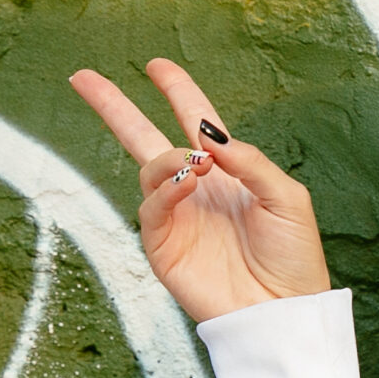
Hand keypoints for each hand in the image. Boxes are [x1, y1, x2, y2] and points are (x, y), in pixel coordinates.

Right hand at [69, 58, 331, 322]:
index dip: (177, 91)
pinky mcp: (164, 247)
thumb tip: (206, 131)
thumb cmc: (294, 257)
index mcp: (227, 173)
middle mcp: (195, 190)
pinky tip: (188, 183)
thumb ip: (249, 161)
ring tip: (197, 166)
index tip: (157, 65)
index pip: (194, 121)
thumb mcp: (286, 197)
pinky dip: (165, 189)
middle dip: (114, 107)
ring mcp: (176, 217)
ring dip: (168, 159)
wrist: (284, 312)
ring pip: (149, 170)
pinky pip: (151, 208)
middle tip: (83, 77)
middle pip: (144, 138)